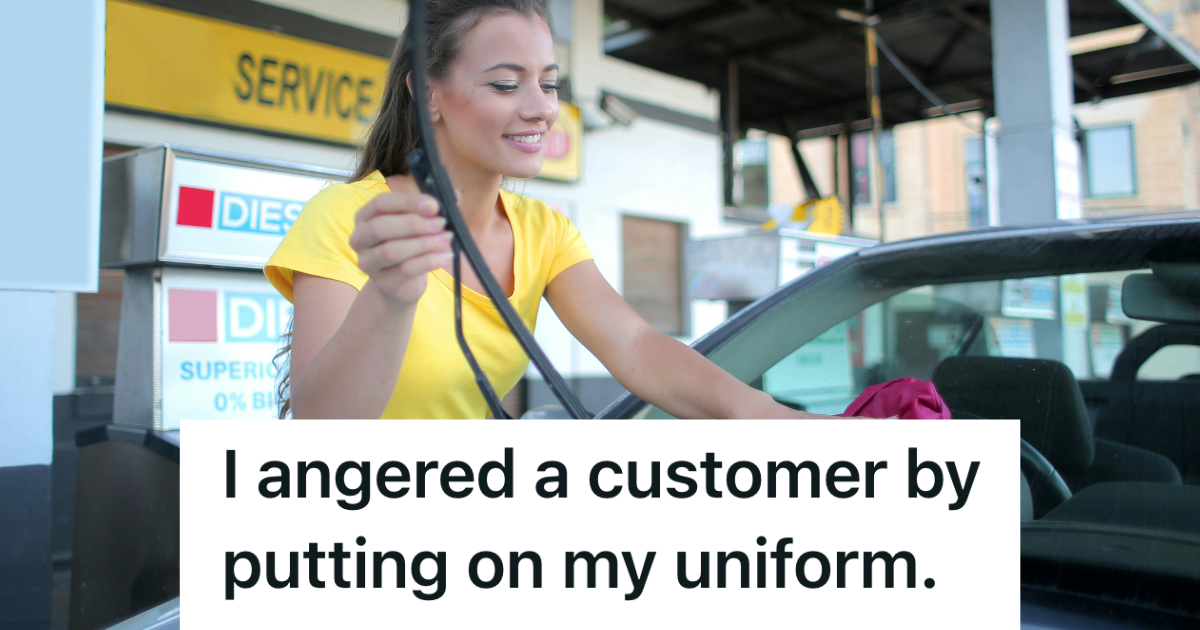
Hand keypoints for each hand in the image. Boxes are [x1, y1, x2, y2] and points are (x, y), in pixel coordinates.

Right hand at [349, 192, 452, 308]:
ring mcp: (368, 262)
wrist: (401, 284)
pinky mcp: (383, 282)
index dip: (408, 202)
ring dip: (424, 243)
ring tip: (446, 238)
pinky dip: (429, 261)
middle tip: (441, 223)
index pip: (381, 203)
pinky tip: (446, 256)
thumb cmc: (408, 246)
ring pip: (392, 251)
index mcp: (365, 216)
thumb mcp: (417, 224)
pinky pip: (405, 270)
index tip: (434, 205)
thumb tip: (454, 196)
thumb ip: (431, 209)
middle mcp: (360, 238)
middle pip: (380, 227)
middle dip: (414, 224)